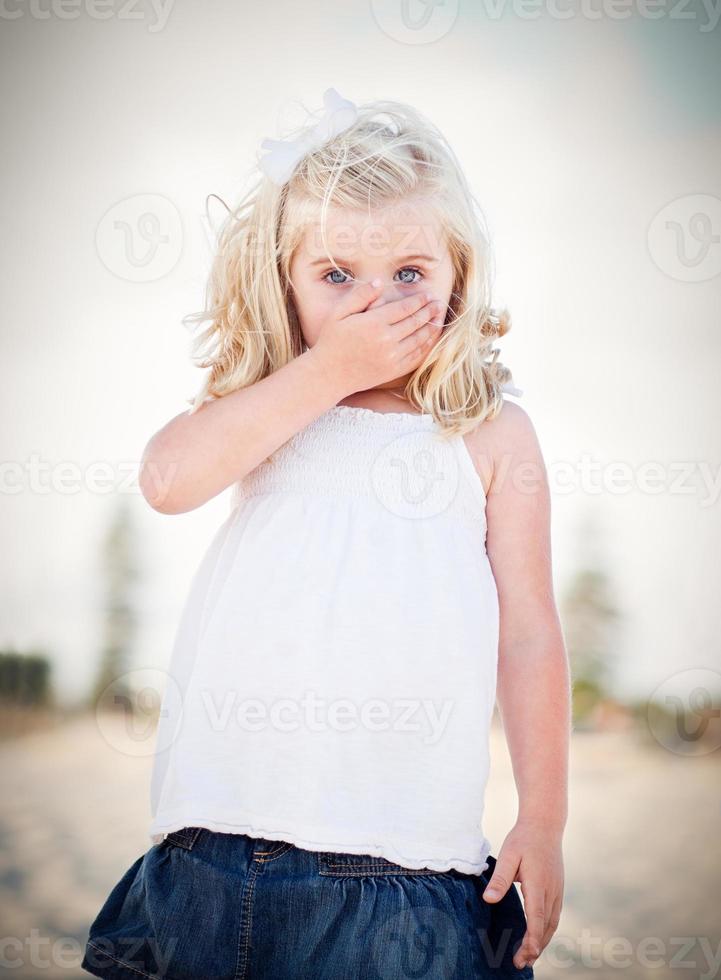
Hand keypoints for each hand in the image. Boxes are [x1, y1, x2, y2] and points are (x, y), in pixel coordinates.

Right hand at [310, 280, 445, 396]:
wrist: (329, 374)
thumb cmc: (332, 341)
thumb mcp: (339, 313)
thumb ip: (360, 296)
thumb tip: (380, 282)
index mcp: (374, 323)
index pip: (404, 308)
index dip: (419, 300)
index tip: (427, 294)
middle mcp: (386, 340)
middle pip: (415, 322)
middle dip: (429, 311)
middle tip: (439, 303)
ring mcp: (392, 357)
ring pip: (419, 339)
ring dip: (432, 326)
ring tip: (440, 317)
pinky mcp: (394, 371)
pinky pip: (416, 356)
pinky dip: (427, 346)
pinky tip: (431, 338)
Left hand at [482, 821, 564, 970]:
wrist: (545, 825)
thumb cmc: (523, 839)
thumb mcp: (508, 855)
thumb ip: (500, 879)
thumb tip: (488, 900)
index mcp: (539, 884)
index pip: (536, 918)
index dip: (532, 939)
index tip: (526, 955)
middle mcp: (551, 891)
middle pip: (546, 927)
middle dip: (534, 948)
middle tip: (520, 963)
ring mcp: (557, 891)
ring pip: (552, 924)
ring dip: (541, 942)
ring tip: (528, 957)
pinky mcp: (557, 889)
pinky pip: (554, 916)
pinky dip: (546, 931)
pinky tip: (538, 937)